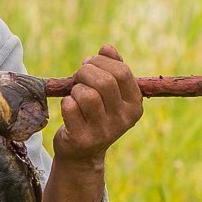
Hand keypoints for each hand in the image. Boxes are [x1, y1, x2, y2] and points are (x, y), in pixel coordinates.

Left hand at [51, 45, 141, 165]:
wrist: (82, 153)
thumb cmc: (95, 115)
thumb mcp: (110, 93)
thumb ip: (112, 68)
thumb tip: (107, 48)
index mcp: (135, 105)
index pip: (122, 72)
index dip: (101, 61)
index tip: (89, 63)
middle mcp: (123, 119)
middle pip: (104, 81)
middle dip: (85, 72)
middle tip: (78, 77)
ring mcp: (104, 131)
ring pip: (87, 94)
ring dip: (76, 88)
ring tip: (75, 94)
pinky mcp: (82, 139)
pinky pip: (70, 107)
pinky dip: (66, 102)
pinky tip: (69, 108)